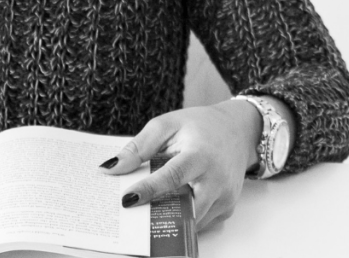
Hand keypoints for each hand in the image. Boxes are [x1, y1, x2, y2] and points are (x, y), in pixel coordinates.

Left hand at [99, 100, 261, 229]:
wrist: (236, 131)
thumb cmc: (198, 125)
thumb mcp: (166, 124)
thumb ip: (139, 146)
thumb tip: (112, 167)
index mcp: (200, 154)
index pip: (173, 176)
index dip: (149, 190)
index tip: (127, 200)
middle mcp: (216, 180)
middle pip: (184, 208)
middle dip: (157, 213)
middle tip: (132, 213)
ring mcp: (225, 198)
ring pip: (191, 221)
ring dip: (168, 219)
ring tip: (144, 210)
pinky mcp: (227, 209)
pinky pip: (200, 222)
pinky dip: (182, 219)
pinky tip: (166, 208)